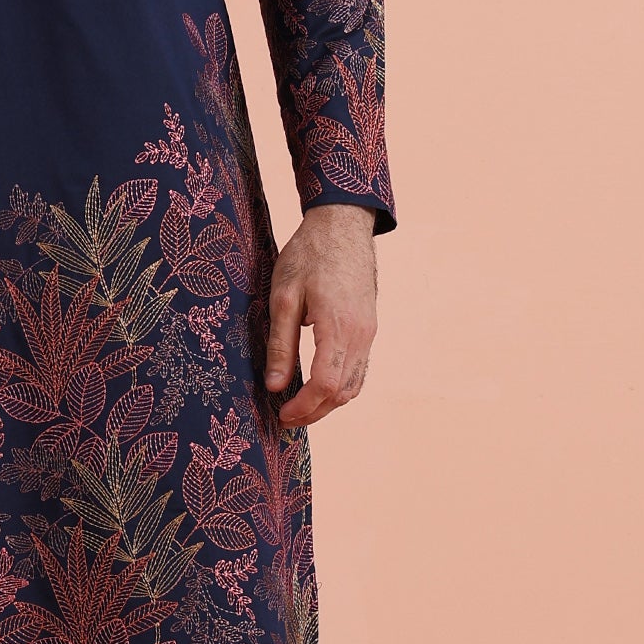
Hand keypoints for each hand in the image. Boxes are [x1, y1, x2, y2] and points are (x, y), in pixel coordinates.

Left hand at [264, 204, 377, 428]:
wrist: (342, 225)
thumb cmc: (309, 255)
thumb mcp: (283, 296)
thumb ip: (280, 344)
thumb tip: (274, 386)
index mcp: (338, 327)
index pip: (325, 385)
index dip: (303, 407)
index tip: (280, 413)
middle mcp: (361, 335)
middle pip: (342, 392)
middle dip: (314, 412)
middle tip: (284, 417)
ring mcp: (369, 333)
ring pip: (354, 384)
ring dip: (328, 402)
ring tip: (298, 406)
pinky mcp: (369, 328)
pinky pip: (359, 369)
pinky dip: (340, 386)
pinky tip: (318, 386)